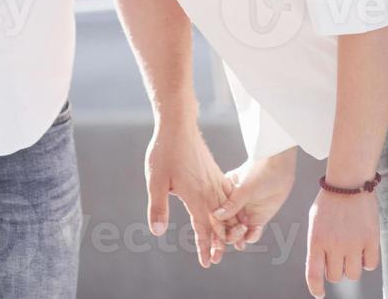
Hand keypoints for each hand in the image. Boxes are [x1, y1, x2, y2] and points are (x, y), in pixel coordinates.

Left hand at [145, 116, 229, 267]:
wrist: (179, 125)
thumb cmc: (164, 152)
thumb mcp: (155, 181)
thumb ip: (158, 208)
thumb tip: (158, 232)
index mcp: (195, 196)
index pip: (203, 228)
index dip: (205, 247)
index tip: (207, 262)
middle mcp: (209, 190)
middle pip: (219, 222)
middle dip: (218, 242)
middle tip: (217, 259)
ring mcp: (214, 180)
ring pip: (226, 209)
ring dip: (227, 227)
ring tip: (228, 240)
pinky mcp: (214, 172)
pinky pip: (228, 194)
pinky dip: (231, 208)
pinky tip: (232, 211)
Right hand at [213, 149, 297, 249]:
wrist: (280, 167)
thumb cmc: (260, 170)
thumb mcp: (244, 188)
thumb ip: (232, 203)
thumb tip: (216, 215)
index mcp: (224, 196)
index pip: (216, 215)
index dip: (215, 226)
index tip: (216, 235)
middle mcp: (234, 207)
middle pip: (226, 227)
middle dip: (227, 236)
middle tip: (232, 238)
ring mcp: (246, 214)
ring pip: (238, 233)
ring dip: (239, 238)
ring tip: (241, 240)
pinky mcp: (259, 219)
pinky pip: (252, 233)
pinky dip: (252, 236)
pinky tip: (254, 232)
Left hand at [305, 187, 379, 297]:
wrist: (349, 180)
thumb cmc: (330, 201)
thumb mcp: (315, 221)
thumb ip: (316, 244)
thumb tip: (320, 268)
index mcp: (316, 240)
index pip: (313, 274)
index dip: (316, 288)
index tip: (320, 294)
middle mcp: (334, 244)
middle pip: (336, 276)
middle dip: (337, 269)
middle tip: (339, 255)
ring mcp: (353, 242)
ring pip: (353, 274)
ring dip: (352, 266)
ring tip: (352, 250)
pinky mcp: (371, 239)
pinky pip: (370, 265)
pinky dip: (367, 261)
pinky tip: (364, 249)